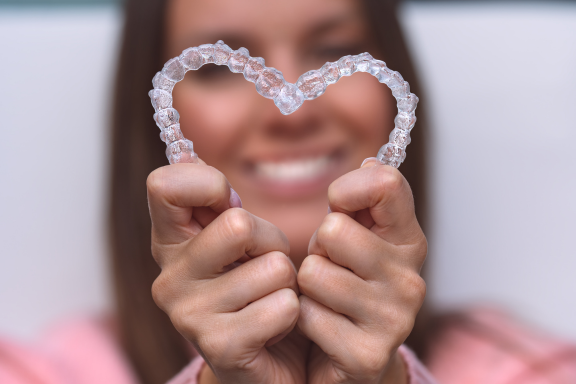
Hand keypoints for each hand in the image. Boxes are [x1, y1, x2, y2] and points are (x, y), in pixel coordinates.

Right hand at [147, 162, 308, 383]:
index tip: (228, 205)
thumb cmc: (256, 290)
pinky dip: (294, 314)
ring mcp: (190, 316)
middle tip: (264, 265)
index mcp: (169, 243)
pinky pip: (284, 306)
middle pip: (238, 224)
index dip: (208, 184)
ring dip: (287, 283)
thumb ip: (216, 202)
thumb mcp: (236, 241)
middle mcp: (169, 279)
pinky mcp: (221, 348)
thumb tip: (188, 155)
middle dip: (271, 242)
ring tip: (270, 299)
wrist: (270, 361)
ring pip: (273, 268)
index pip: (163, 186)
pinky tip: (276, 328)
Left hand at [297, 159, 427, 383]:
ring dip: (307, 287)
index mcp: (409, 242)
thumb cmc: (346, 287)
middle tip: (330, 268)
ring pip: (314, 273)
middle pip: (334, 230)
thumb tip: (371, 160)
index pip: (386, 184)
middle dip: (318, 249)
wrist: (348, 359)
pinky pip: (306, 314)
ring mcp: (394, 319)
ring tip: (325, 299)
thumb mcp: (354, 238)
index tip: (339, 206)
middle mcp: (410, 279)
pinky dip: (302, 319)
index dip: (348, 188)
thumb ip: (363, 201)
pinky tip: (322, 328)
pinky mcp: (367, 354)